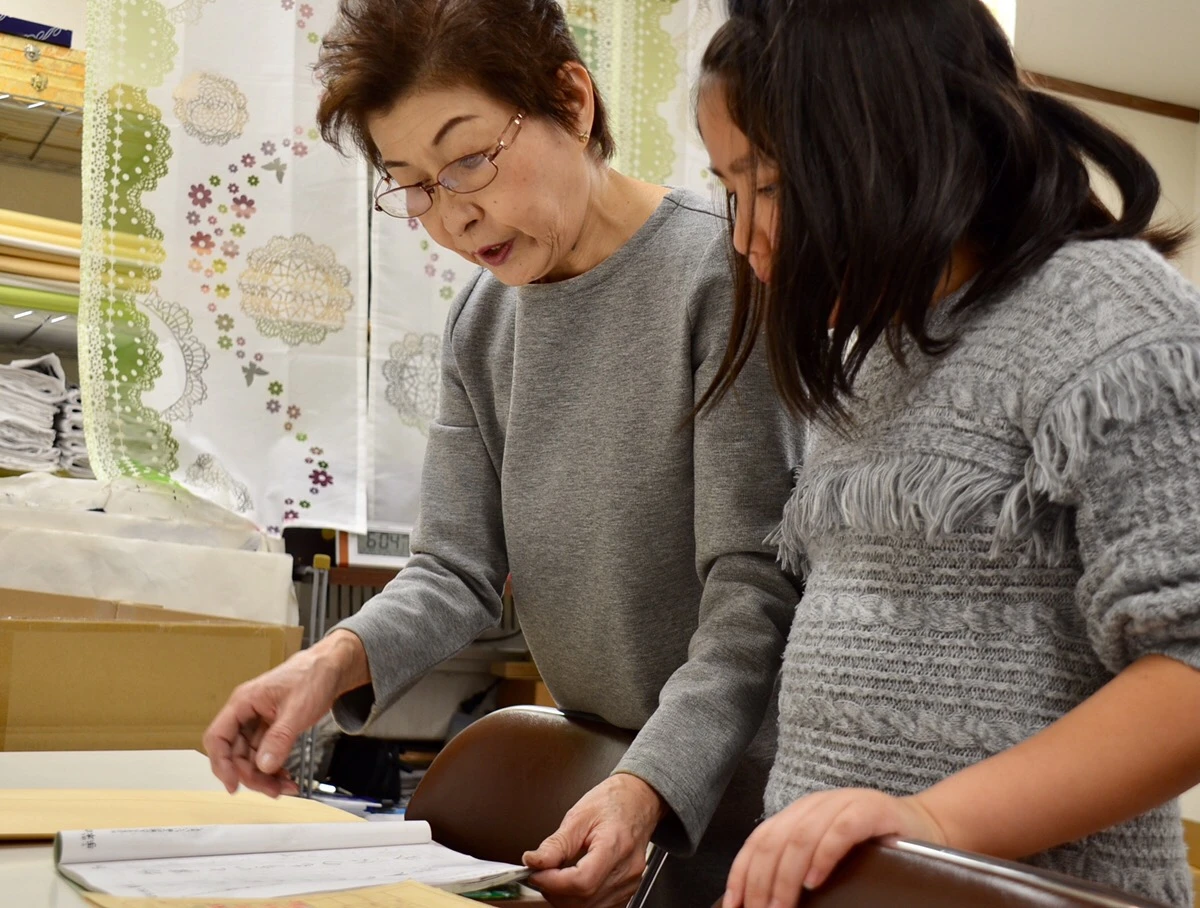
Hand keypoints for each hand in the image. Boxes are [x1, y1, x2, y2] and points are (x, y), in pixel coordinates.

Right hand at [202, 629, 369, 796]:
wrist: (332, 667)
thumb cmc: (313, 676)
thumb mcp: (297, 709)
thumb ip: (279, 738)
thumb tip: (263, 766)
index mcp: (243, 702)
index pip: (217, 737)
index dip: (221, 764)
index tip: (233, 785)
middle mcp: (246, 712)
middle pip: (235, 753)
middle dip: (251, 776)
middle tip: (273, 791)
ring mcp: (257, 721)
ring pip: (250, 757)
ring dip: (264, 776)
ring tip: (285, 787)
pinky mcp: (270, 727)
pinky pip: (264, 753)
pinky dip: (273, 767)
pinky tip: (286, 777)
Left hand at [522, 773, 667, 907]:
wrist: (638, 800)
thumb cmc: (614, 802)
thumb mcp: (579, 815)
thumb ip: (556, 843)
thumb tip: (533, 861)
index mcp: (615, 844)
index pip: (582, 881)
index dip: (553, 882)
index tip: (536, 873)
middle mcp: (626, 869)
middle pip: (584, 899)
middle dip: (554, 891)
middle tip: (540, 873)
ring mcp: (630, 882)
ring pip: (589, 907)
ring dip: (565, 897)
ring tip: (553, 876)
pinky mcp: (628, 890)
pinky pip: (599, 905)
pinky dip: (579, 899)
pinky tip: (570, 882)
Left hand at [725, 788, 945, 907]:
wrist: (925, 827)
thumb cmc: (872, 850)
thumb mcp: (826, 854)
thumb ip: (797, 867)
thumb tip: (764, 901)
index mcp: (797, 814)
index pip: (759, 841)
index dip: (741, 873)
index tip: (735, 906)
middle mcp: (814, 805)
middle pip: (775, 841)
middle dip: (762, 882)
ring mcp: (841, 803)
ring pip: (801, 836)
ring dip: (786, 876)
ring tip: (781, 906)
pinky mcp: (870, 810)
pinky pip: (839, 830)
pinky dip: (823, 856)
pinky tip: (814, 881)